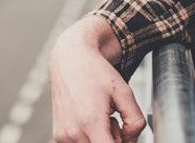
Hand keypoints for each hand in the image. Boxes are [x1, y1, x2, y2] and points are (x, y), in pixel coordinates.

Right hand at [49, 16, 145, 142]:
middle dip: (114, 140)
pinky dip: (90, 138)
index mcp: (90, 122)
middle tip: (113, 120)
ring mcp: (63, 136)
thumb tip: (131, 140)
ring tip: (101, 118)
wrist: (69, 60)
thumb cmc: (95, 73)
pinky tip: (90, 120)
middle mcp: (73, 133)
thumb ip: (135, 121)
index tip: (124, 132)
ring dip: (102, 140)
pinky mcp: (59, 136)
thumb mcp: (125, 92)